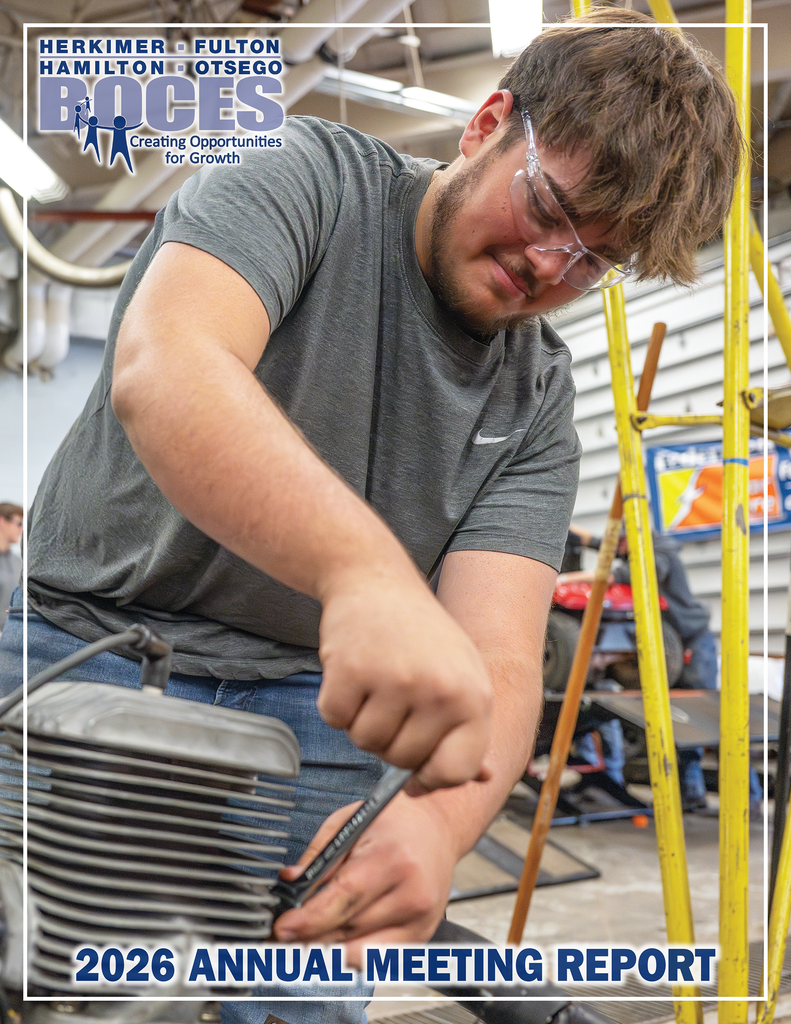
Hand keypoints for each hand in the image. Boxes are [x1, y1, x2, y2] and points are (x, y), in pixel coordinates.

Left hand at [272, 792, 458, 966]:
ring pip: (359, 951)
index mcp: (393, 858)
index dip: (308, 919)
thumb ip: (319, 853)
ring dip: (326, 949)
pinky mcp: (421, 937)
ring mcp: (421, 920)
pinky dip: (350, 955)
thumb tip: (290, 882)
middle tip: (279, 938)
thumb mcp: (352, 820)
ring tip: (303, 940)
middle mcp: (412, 893)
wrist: (440, 829)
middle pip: (348, 930)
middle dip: (308, 936)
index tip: (282, 928)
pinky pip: (377, 959)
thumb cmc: (397, 821)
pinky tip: (334, 943)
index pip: (343, 899)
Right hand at [316, 571, 492, 791]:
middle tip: (393, 699)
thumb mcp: (461, 673)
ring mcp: (396, 680)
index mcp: (475, 696)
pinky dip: (336, 703)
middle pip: (402, 761)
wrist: (376, 580)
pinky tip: (352, 671)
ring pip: (365, 743)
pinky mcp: (352, 671)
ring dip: (361, 720)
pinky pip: (335, 719)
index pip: (456, 771)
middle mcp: (440, 691)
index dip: (432, 778)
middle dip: (390, 741)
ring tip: (376, 680)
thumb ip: (469, 727)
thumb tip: (481, 777)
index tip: (418, 773)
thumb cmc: (421, 633)